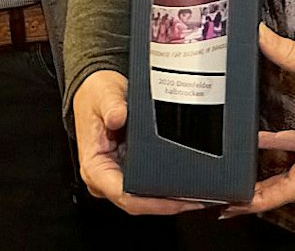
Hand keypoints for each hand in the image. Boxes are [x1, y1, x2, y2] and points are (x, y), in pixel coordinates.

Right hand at [73, 69, 215, 216]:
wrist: (95, 90)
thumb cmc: (96, 96)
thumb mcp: (103, 94)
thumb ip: (111, 105)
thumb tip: (118, 116)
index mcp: (94, 167)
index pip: (124, 195)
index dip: (153, 203)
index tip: (178, 199)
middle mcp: (104, 178)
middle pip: (139, 203)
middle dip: (170, 204)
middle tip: (199, 198)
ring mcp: (117, 178)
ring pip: (146, 200)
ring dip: (172, 200)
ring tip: (200, 194)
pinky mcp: (128, 173)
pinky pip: (148, 189)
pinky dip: (168, 189)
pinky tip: (188, 187)